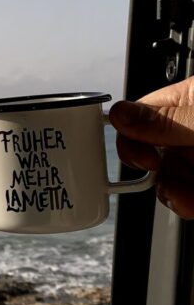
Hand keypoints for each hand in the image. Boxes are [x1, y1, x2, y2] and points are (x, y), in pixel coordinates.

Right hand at [109, 78, 193, 218]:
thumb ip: (165, 120)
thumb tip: (118, 114)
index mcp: (188, 100)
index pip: (141, 115)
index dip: (132, 136)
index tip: (143, 156)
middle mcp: (189, 129)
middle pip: (149, 150)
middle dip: (150, 168)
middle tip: (155, 170)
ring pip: (166, 177)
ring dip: (169, 191)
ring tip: (183, 196)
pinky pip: (184, 195)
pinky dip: (184, 203)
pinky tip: (190, 204)